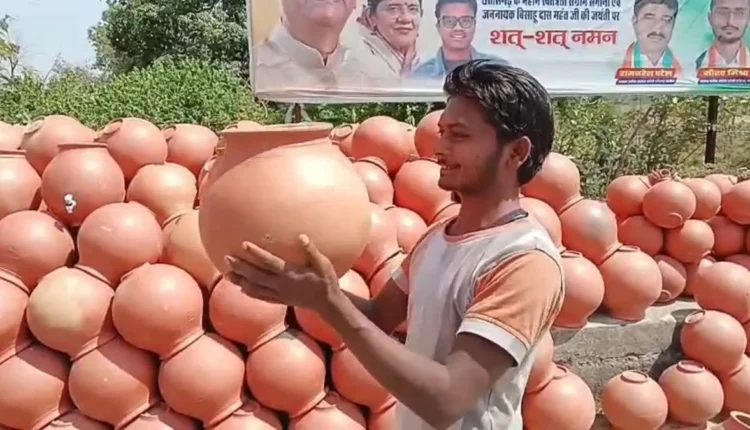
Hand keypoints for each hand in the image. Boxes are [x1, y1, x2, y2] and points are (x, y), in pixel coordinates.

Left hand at [225, 234, 340, 311]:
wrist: (327, 303)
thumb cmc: (326, 280)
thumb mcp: (324, 264)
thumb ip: (312, 250)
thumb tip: (302, 236)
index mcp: (290, 273)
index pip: (269, 262)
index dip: (256, 253)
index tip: (244, 244)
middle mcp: (281, 285)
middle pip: (256, 276)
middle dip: (241, 267)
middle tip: (227, 258)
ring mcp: (279, 294)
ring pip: (255, 288)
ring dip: (240, 280)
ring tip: (226, 274)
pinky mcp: (280, 300)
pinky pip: (261, 297)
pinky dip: (249, 293)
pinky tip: (241, 288)